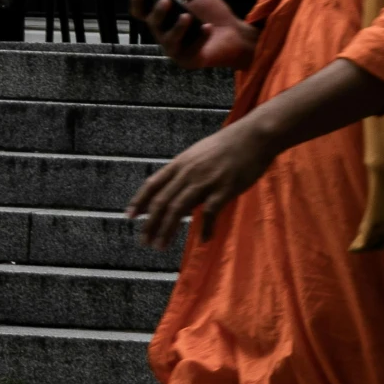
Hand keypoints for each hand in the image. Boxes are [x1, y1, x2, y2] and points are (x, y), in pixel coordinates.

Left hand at [126, 119, 278, 248]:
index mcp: (179, 164)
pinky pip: (210, 212)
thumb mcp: (197, 155)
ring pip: (178, 209)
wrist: (253, 136)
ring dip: (167, 230)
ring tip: (161, 246)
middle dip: (150, 224)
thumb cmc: (227, 146)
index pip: (152, 185)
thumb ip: (184, 174)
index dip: (139, 201)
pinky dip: (205, 228)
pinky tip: (203, 240)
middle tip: (144, 241)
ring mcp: (205, 181)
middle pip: (162, 202)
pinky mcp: (225, 189)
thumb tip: (177, 197)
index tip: (129, 216)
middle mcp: (187, 173)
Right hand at [139, 0, 254, 69]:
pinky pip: (189, 49)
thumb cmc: (215, 15)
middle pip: (152, 24)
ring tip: (187, 17)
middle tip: (166, 1)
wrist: (237, 34)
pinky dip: (200, 37)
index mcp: (164, 19)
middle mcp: (164, 34)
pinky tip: (208, 28)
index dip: (138, 2)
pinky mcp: (187, 60)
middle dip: (157, 12)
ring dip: (177, 27)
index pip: (142, 12)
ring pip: (168, 39)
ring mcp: (175, 49)